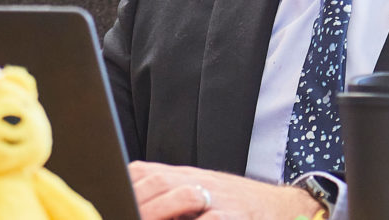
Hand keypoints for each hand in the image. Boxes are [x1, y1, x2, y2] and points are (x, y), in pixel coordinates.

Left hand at [129, 160, 322, 219]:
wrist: (279, 207)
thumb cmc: (232, 205)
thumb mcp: (197, 192)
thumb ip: (165, 194)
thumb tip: (131, 201)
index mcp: (182, 177)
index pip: (143, 173)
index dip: (123, 185)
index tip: (109, 197)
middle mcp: (196, 183)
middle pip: (156, 183)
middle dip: (134, 199)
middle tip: (117, 210)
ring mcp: (214, 199)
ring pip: (176, 198)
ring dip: (153, 210)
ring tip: (136, 217)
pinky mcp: (231, 216)